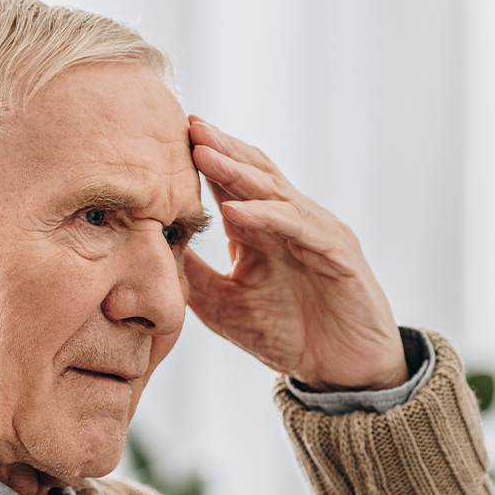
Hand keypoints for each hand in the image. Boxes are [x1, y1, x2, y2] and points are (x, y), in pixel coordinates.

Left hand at [183, 117, 407, 391]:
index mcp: (264, 230)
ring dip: (236, 172)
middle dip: (220, 148)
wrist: (344, 371)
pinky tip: (234, 211)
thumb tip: (149, 249)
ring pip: (274, 192)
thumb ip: (194, 275)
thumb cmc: (290, 335)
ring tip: (203, 153)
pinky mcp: (338, 254)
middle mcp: (292, 222)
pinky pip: (298, 228)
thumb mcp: (224, 306)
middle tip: (186, 123)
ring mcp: (317, 233)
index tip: (166, 137)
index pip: (231, 184)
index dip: (203, 159)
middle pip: (253, 173)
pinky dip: (266, 217)